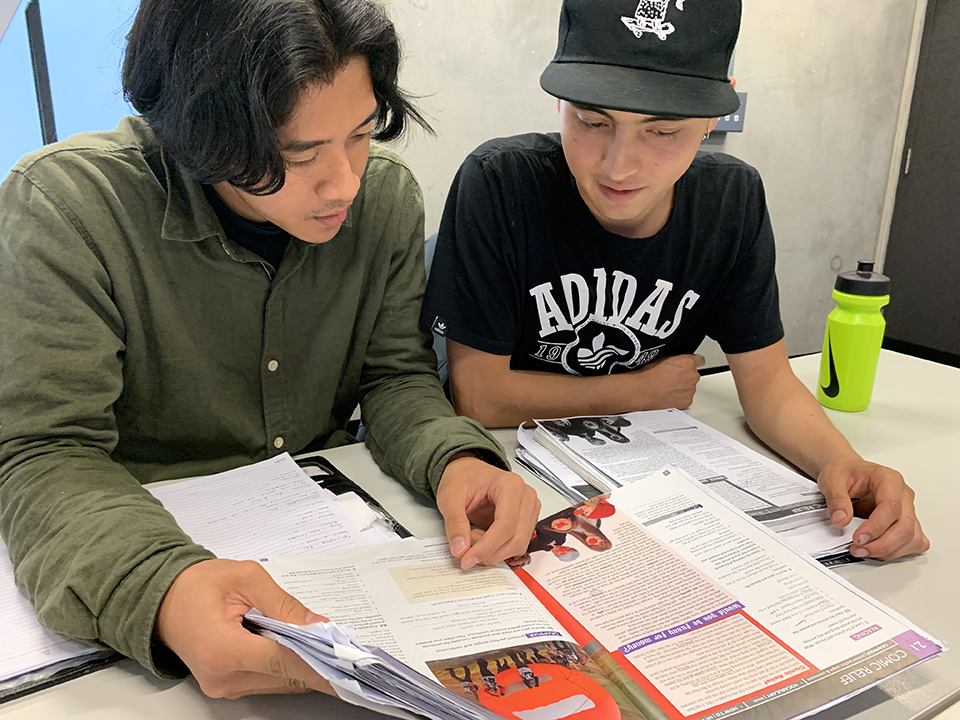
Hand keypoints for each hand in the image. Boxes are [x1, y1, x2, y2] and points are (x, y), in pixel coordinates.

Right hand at [155, 559, 333, 698]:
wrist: (164, 600)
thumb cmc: (197, 585)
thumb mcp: (245, 577)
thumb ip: (284, 603)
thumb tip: (318, 625)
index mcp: (222, 649)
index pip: (282, 661)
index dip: (317, 660)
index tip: (346, 659)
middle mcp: (222, 677)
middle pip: (285, 675)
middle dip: (317, 660)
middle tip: (348, 648)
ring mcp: (225, 686)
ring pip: (281, 682)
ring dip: (305, 663)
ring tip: (326, 643)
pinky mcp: (229, 686)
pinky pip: (269, 680)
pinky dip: (288, 665)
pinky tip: (301, 648)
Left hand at [436, 453, 540, 569]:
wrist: (467, 472)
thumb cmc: (462, 478)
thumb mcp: (449, 497)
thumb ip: (455, 523)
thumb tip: (460, 549)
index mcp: (510, 485)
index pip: (506, 525)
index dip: (487, 547)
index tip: (467, 559)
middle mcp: (526, 496)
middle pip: (516, 538)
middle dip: (490, 552)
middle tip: (466, 551)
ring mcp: (529, 508)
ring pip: (519, 545)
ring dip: (494, 551)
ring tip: (473, 538)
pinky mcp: (527, 520)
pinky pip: (518, 543)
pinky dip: (499, 549)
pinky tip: (483, 538)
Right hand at [633, 354, 704, 408]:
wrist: (643, 391)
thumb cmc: (649, 375)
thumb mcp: (661, 358)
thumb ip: (674, 359)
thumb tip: (675, 361)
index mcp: (688, 362)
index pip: (699, 360)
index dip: (692, 363)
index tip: (688, 365)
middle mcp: (693, 376)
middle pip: (693, 375)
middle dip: (685, 376)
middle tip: (671, 378)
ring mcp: (690, 389)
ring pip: (689, 387)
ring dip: (682, 387)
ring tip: (667, 387)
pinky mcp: (687, 401)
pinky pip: (686, 398)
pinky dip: (679, 397)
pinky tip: (668, 395)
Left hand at [817, 458, 929, 560]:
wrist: (848, 472)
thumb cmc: (845, 473)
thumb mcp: (832, 479)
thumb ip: (836, 499)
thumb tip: (841, 520)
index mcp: (889, 479)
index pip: (891, 507)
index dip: (876, 527)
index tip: (858, 538)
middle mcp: (903, 494)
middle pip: (905, 526)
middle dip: (881, 544)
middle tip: (858, 549)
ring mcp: (908, 509)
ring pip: (912, 537)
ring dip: (889, 551)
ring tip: (864, 551)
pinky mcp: (908, 522)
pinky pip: (915, 542)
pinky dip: (899, 551)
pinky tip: (879, 551)